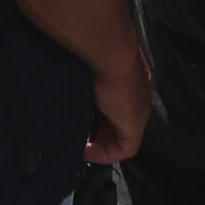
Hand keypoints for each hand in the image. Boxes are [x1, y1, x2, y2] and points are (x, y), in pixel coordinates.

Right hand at [84, 48, 151, 165]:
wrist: (109, 50)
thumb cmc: (95, 52)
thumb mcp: (87, 69)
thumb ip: (83, 82)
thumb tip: (66, 87)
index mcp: (128, 82)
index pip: (113, 109)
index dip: (95, 122)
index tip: (78, 126)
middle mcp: (137, 98)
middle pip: (116, 126)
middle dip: (95, 136)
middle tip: (76, 138)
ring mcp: (138, 112)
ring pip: (119, 137)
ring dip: (99, 144)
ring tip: (79, 146)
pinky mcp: (135, 124)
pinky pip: (123, 149)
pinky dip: (104, 154)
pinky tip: (87, 152)